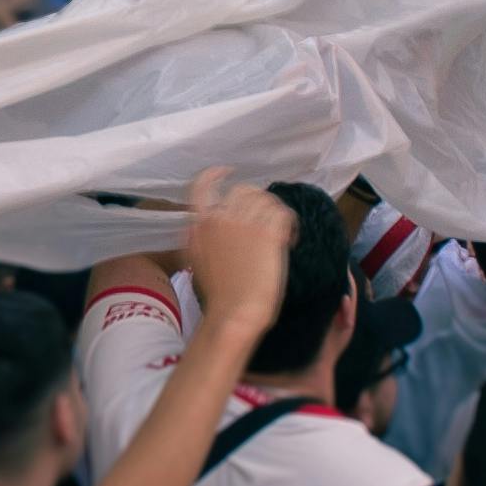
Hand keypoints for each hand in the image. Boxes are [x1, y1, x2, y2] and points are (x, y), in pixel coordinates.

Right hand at [181, 170, 298, 331]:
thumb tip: (197, 222)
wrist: (234, 314)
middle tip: (265, 219)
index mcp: (199, 225)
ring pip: (265, 199)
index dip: (215, 173)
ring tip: (279, 234)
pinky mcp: (267, 234)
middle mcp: (219, 218)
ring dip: (275, 212)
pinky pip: (283, 212)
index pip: (202, 185)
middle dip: (257, 200)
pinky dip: (290, 223)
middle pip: (242, 189)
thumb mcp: (195, 261)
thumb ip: (196, 236)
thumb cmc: (217, 296)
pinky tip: (288, 240)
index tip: (227, 171)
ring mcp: (244, 224)